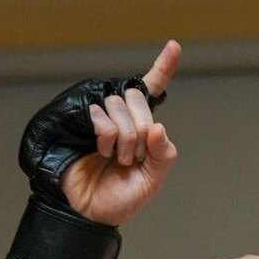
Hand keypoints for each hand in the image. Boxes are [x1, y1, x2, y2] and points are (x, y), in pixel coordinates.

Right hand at [62, 39, 180, 225]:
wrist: (93, 212)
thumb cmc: (123, 197)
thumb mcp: (152, 180)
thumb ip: (163, 155)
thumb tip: (157, 127)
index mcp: (145, 129)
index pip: (154, 92)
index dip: (163, 67)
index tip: (174, 46)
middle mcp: (124, 118)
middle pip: (137, 97)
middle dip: (142, 129)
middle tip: (134, 156)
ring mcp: (104, 119)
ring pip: (120, 105)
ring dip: (125, 137)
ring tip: (118, 159)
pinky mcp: (84, 123)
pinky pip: (101, 115)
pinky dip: (107, 136)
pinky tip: (103, 151)